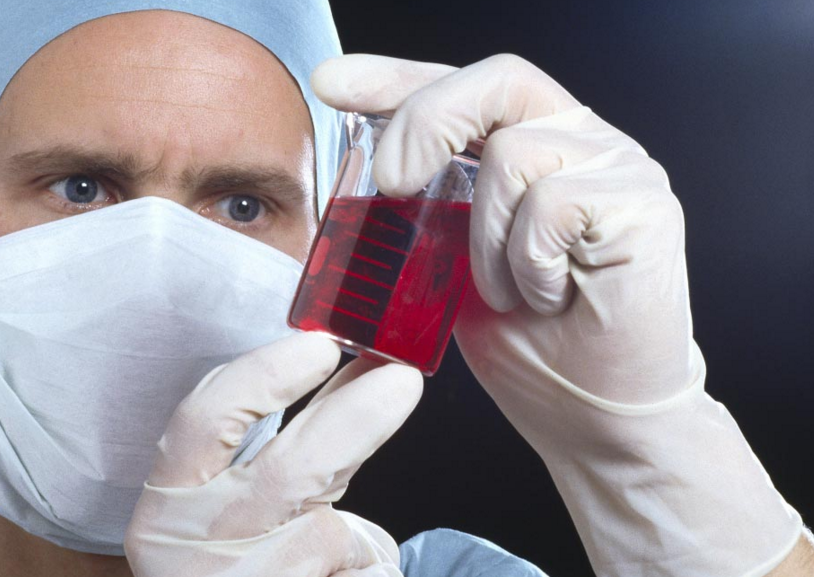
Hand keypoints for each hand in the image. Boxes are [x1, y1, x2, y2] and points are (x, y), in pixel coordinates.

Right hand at [124, 332, 422, 576]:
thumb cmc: (221, 572)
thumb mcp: (210, 522)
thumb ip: (266, 463)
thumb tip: (352, 388)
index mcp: (167, 513)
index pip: (206, 422)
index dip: (267, 374)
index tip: (320, 345)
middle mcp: (196, 550)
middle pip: (288, 469)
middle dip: (357, 415)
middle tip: (401, 379)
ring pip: (330, 535)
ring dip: (364, 534)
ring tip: (364, 541)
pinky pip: (361, 574)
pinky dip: (368, 570)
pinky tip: (352, 575)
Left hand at [313, 54, 802, 575]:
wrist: (591, 415)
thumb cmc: (526, 343)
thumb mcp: (449, 266)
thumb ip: (425, 212)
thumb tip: (360, 187)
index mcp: (531, 143)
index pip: (460, 84)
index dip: (393, 77)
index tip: (331, 86)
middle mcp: (578, 140)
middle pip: (494, 83)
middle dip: (425, 122)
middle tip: (391, 183)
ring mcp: (618, 166)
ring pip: (514, 153)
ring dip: (484, 238)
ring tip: (505, 291)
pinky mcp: (644, 205)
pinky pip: (552, 205)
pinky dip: (528, 261)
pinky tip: (546, 297)